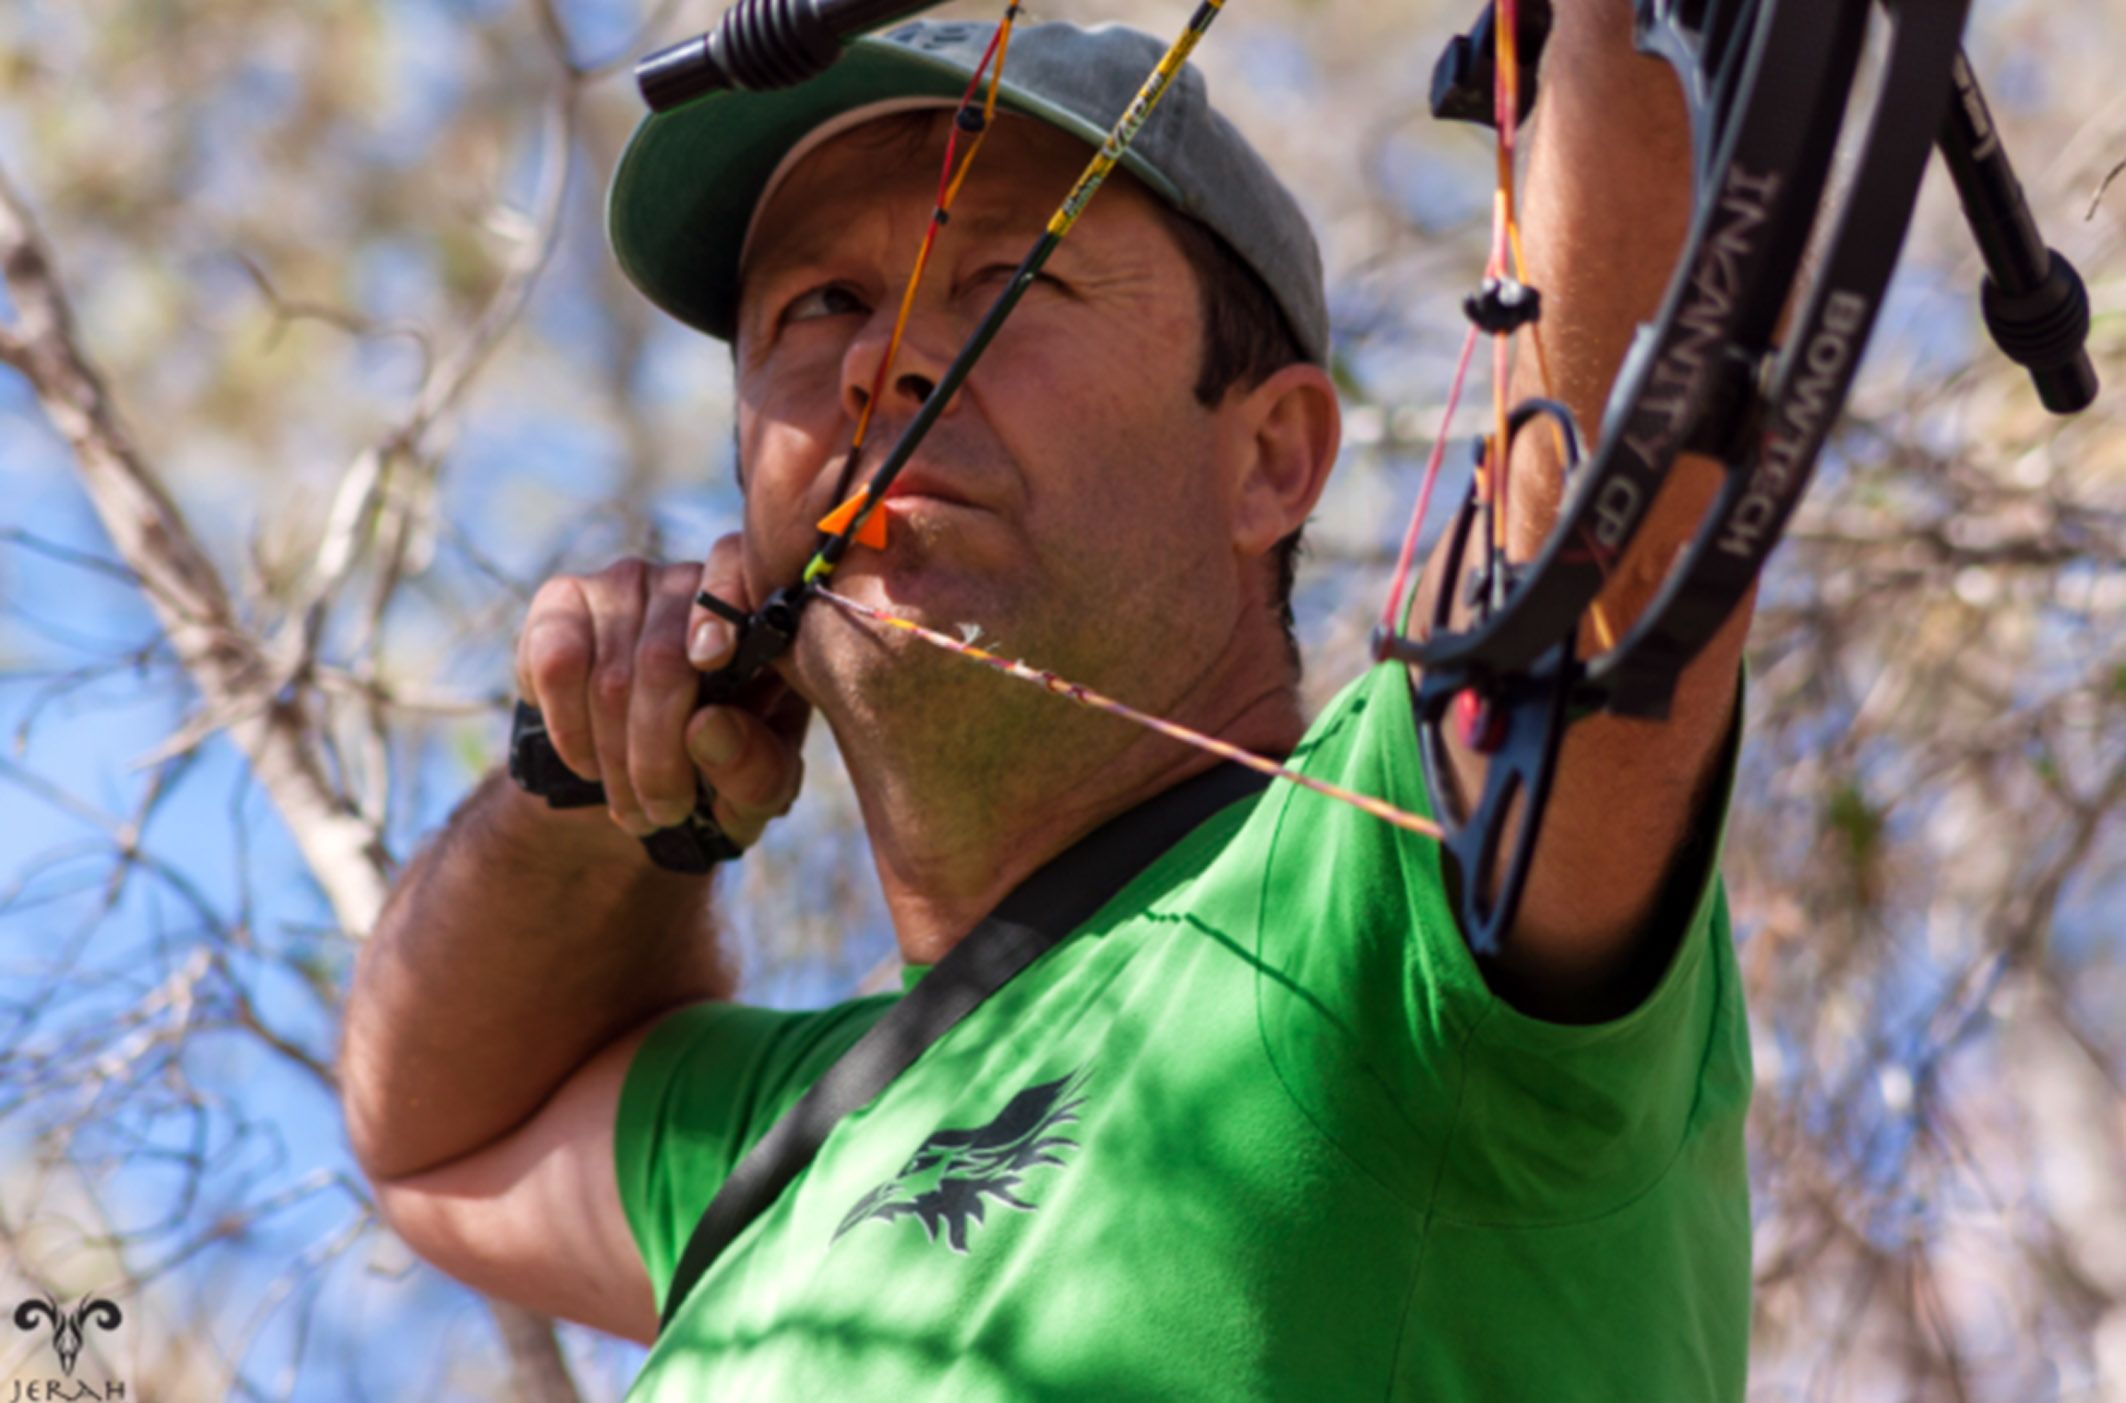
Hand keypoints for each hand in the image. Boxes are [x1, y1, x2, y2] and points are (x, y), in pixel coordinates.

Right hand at [514, 535, 808, 847]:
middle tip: (663, 812)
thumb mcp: (756, 790)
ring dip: (616, 760)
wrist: (636, 779)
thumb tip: (708, 727)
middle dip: (659, 754)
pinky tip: (586, 763)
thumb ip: (756, 768)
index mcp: (758, 612)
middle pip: (664, 659)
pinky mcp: (561, 603)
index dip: (721, 611)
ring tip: (633, 808)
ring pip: (611, 677)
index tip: (714, 661)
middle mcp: (690, 583)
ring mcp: (623, 584)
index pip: (739, 568)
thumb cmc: (718, 773)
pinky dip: (570, 728)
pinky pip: (557, 663)